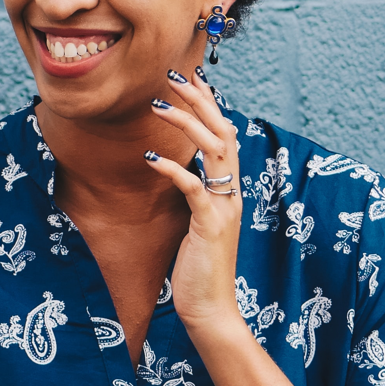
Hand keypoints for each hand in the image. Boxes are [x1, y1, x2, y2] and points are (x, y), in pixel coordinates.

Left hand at [144, 67, 243, 335]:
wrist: (210, 309)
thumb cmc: (199, 269)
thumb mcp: (198, 224)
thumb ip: (196, 196)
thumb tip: (181, 170)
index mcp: (230, 191)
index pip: (225, 135)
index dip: (210, 105)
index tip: (191, 78)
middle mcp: (232, 194)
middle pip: (223, 132)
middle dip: (200, 100)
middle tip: (174, 75)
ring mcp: (224, 209)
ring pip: (214, 151)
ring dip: (186, 123)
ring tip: (158, 105)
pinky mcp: (210, 226)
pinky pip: (194, 189)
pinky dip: (175, 170)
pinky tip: (152, 159)